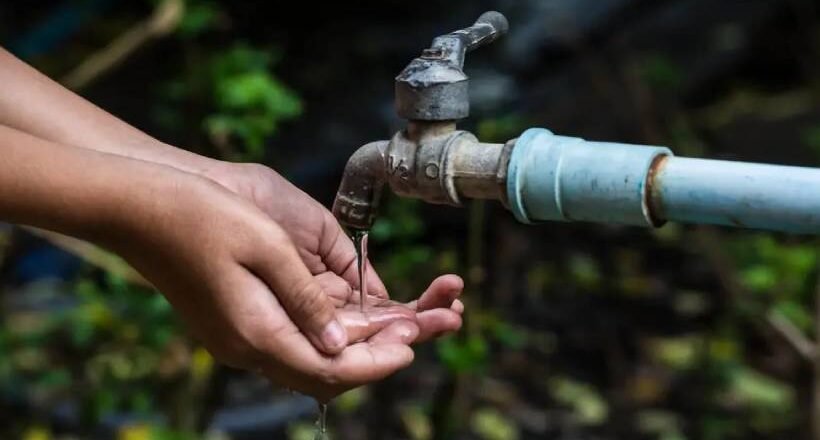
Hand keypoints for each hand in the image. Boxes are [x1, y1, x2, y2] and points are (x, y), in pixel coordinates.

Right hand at [108, 162, 457, 399]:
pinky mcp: (239, 320)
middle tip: (431, 325)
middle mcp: (250, 345)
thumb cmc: (199, 214)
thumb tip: (342, 342)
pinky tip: (364, 309)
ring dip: (366, 339)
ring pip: (317, 355)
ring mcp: (242, 335)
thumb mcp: (264, 246)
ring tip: (413, 316)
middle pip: (330, 369)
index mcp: (256, 332)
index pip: (331, 369)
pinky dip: (337, 328)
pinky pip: (298, 337)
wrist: (137, 206)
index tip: (416, 343)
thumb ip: (307, 299)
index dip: (379, 360)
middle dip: (384, 350)